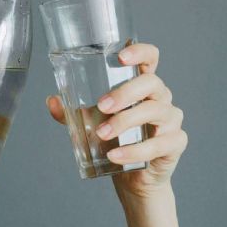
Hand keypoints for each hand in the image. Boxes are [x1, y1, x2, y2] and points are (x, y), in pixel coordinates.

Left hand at [46, 43, 187, 200]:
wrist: (132, 175)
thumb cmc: (114, 139)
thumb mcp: (90, 123)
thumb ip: (70, 112)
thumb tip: (51, 101)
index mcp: (142, 85)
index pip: (151, 58)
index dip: (140, 52)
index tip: (121, 57)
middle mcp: (160, 97)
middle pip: (151, 83)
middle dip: (125, 93)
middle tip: (101, 106)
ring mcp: (171, 119)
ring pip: (155, 111)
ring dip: (125, 122)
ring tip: (102, 134)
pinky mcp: (175, 143)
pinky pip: (159, 144)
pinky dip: (135, 151)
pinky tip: (115, 156)